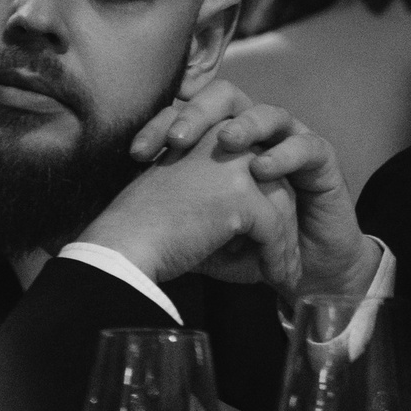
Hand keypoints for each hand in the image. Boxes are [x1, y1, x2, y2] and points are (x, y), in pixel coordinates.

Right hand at [80, 122, 300, 295]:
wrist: (124, 245)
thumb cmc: (146, 232)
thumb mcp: (190, 200)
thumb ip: (223, 200)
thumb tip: (258, 233)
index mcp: (210, 132)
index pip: (256, 164)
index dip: (265, 203)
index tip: (265, 240)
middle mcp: (225, 137)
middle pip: (275, 181)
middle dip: (283, 225)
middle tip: (286, 258)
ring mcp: (235, 163)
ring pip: (281, 204)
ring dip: (285, 243)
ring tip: (284, 273)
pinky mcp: (240, 194)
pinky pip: (274, 229)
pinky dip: (278, 257)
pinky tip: (275, 278)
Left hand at [127, 94, 379, 303]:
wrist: (304, 271)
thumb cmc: (251, 251)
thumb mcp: (205, 238)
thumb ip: (175, 221)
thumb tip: (125, 226)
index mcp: (221, 144)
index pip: (187, 118)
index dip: (160, 128)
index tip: (136, 154)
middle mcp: (254, 135)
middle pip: (226, 99)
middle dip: (201, 112)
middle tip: (180, 137)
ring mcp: (288, 141)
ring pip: (268, 114)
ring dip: (245, 126)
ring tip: (225, 142)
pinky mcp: (321, 160)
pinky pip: (306, 145)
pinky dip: (284, 155)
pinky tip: (262, 168)